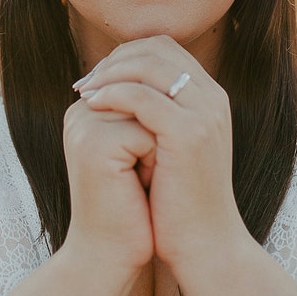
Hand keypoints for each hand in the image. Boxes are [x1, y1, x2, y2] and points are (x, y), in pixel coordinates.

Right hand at [61, 92, 156, 279]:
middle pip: (148, 94)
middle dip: (160, 132)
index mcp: (89, 108)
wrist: (110, 256)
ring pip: (151, 111)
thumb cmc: (132, 207)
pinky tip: (139, 188)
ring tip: (142, 178)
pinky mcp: (95, 145)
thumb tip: (177, 80)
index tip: (148, 158)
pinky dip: (155, 162)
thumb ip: (144, 114)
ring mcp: (85, 125)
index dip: (161, 121)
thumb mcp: (139, 151)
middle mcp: (81, 111)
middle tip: (145, 173)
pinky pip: (147, 134)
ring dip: (160, 145)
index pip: (141, 82)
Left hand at [74, 35, 246, 279]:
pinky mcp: (189, 134)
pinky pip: (142, 97)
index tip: (97, 77)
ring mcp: (204, 114)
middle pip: (158, 49)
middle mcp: (212, 99)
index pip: (165, 49)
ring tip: (84, 92)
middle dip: (115, 60)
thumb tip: (118, 92)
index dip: (126, 56)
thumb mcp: (171, 151)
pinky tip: (91, 107)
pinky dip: (112, 95)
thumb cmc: (181, 204)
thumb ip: (156, 117)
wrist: (204, 246)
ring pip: (149, 66)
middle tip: (85, 82)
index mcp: (210, 98)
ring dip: (109, 74)